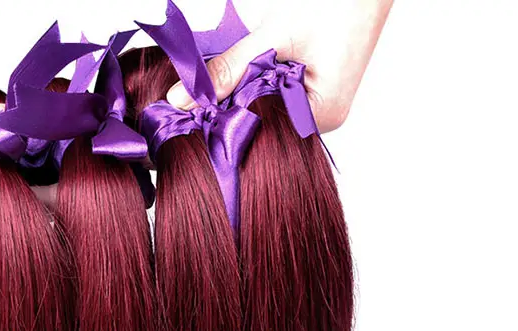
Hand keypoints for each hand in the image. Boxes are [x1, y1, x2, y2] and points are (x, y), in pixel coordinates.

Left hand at [167, 0, 393, 132]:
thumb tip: (181, 101)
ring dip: (242, 92)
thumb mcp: (272, 37)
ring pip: (265, 109)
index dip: (224, 121)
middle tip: (196, 96)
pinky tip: (245, 70)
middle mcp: (321, 120)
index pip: (261, 130)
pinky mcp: (312, 90)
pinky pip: (275, 94)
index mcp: (320, 116)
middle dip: (230, 108)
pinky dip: (255, 82)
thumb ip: (227, 69)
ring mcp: (318, 106)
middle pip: (262, 125)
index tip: (191, 110)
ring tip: (226, 77)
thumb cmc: (336, 2)